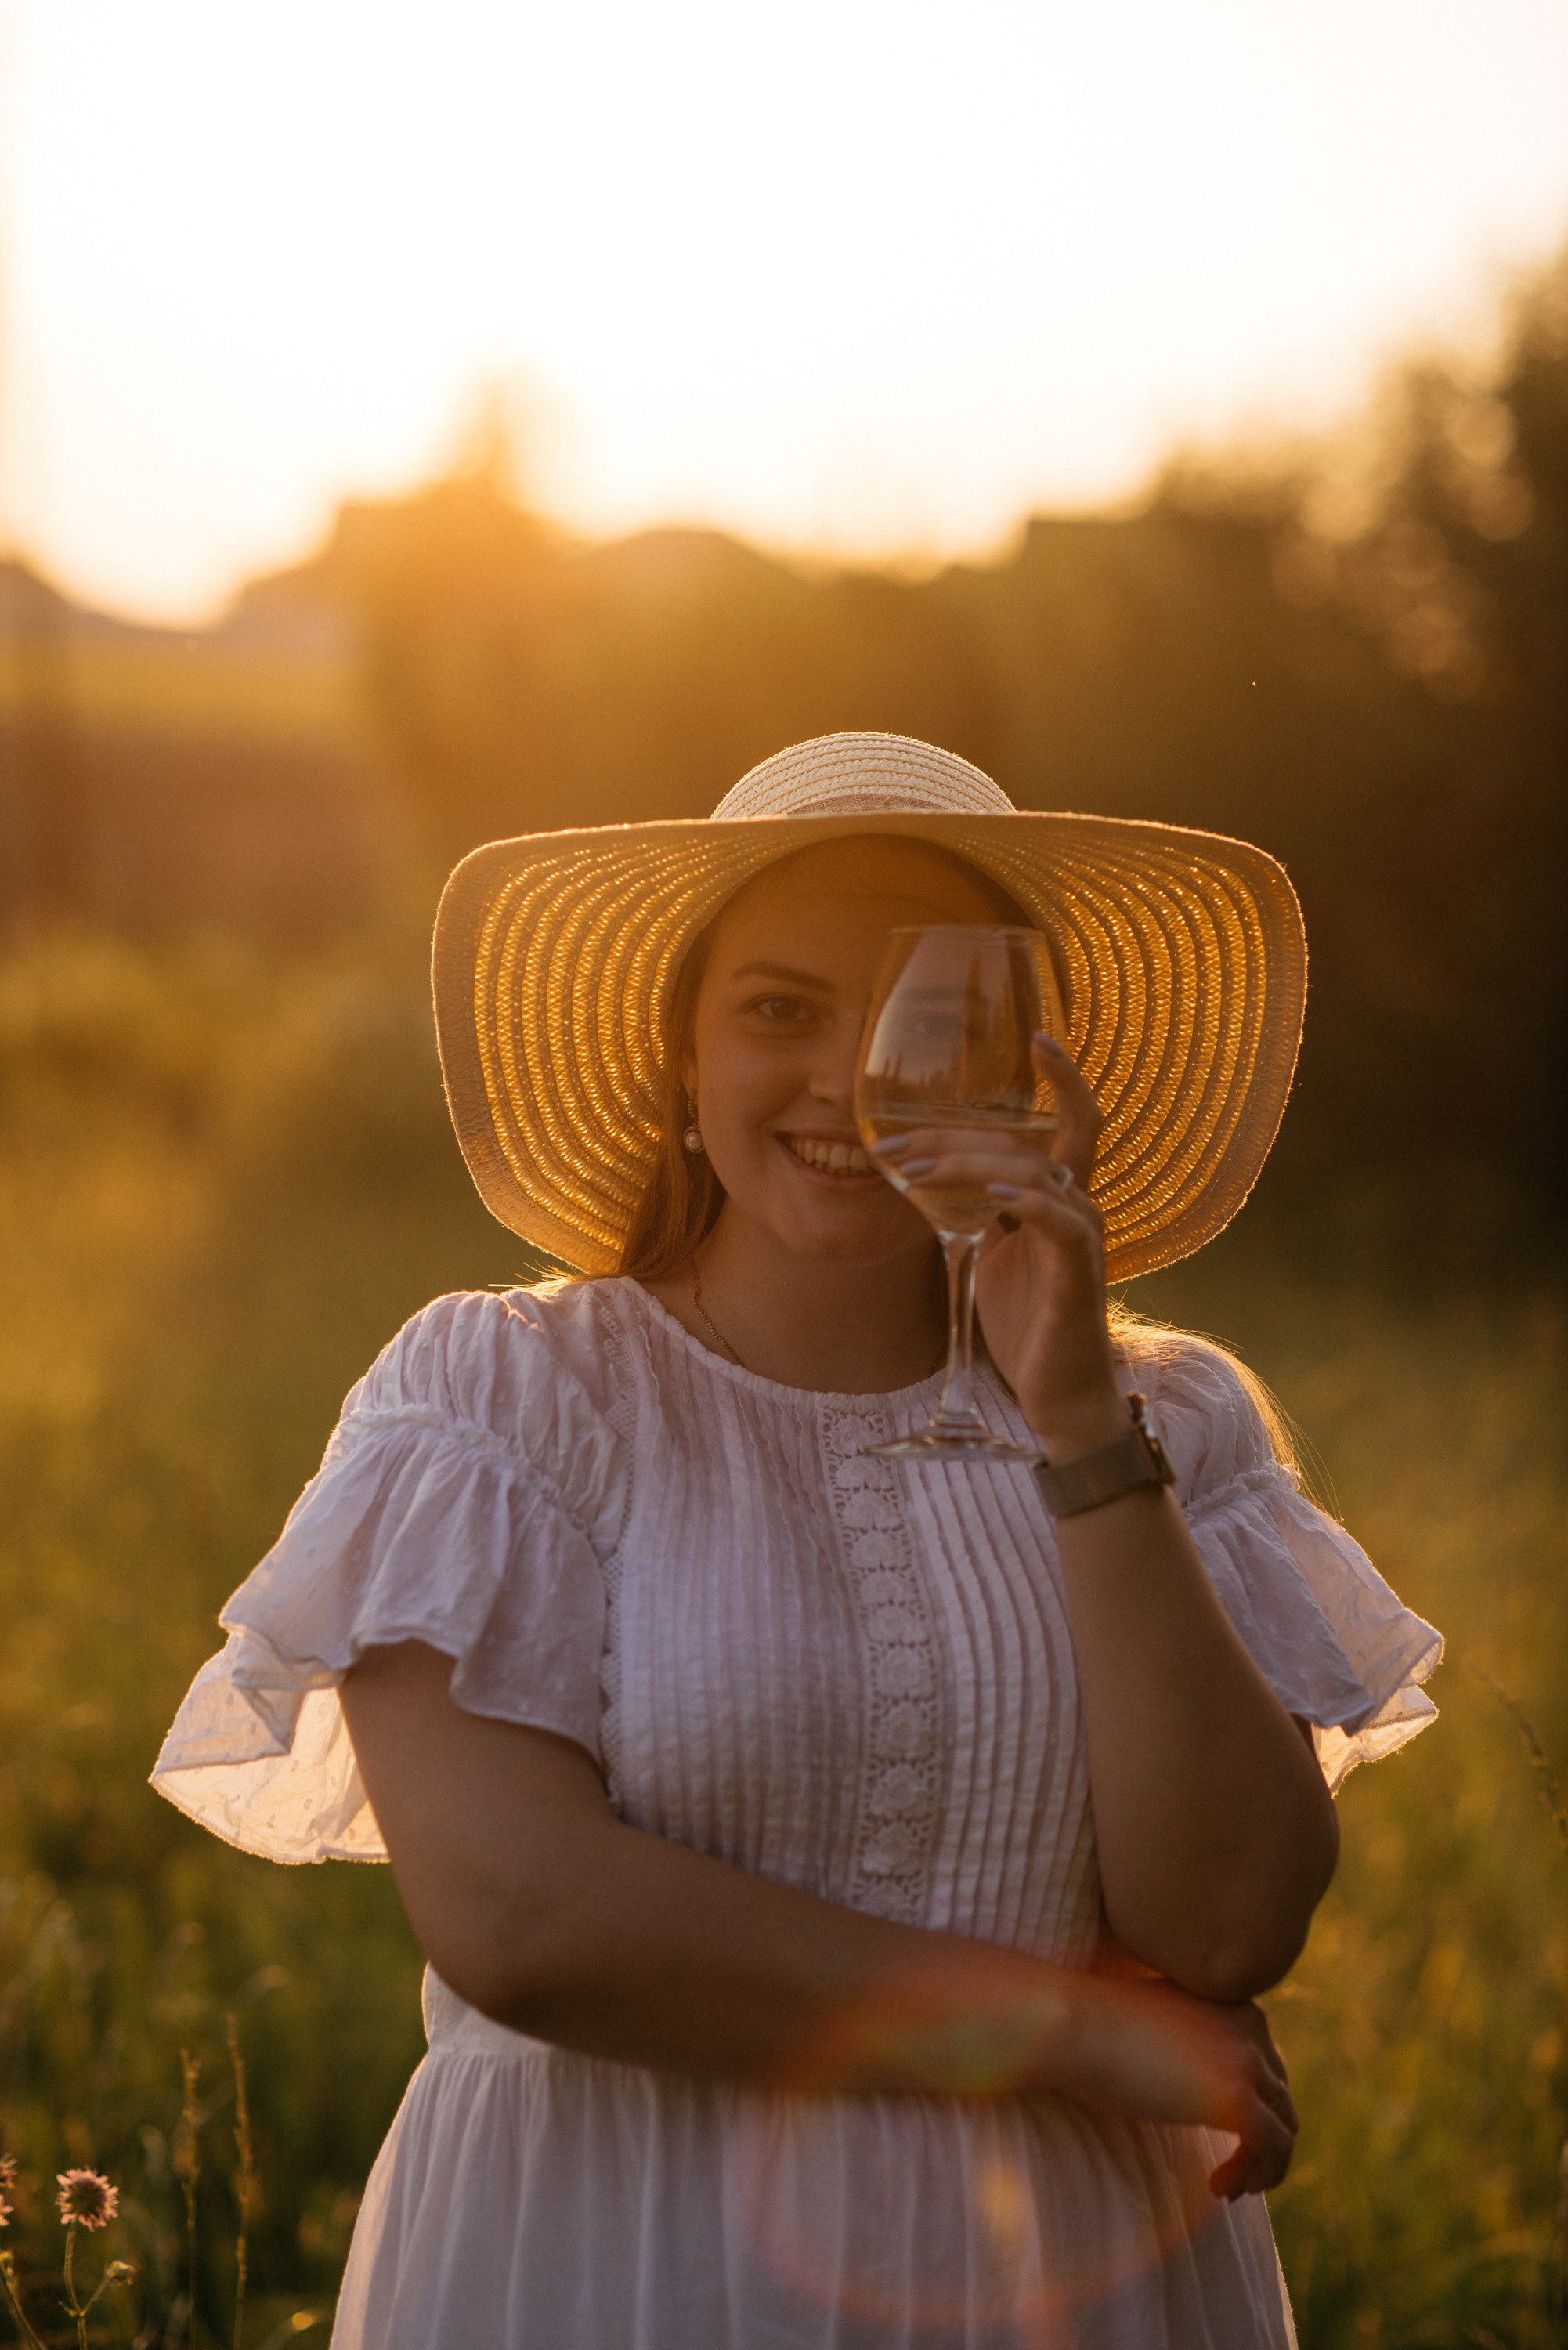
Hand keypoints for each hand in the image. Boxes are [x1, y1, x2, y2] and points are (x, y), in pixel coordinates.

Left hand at [873, 1036, 1121, 1453]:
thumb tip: (935, 1176)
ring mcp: (1081, 1239)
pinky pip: (1060, 1222)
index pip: (1072, 1121)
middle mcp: (1078, 1207)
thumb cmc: (1025, 1323)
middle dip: (951, 1137)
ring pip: (1033, 1172)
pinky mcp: (1078, 1275)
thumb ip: (976, 1211)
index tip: (1038, 1035)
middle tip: (890, 1145)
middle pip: (1023, 1144)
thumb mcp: (991, 1255)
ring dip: (968, 1164)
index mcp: (1058, 1199)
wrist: (1057, 1396)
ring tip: (912, 1170)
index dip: (1062, 1077)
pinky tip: (990, 1194)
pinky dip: (1024, 1200)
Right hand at [1070, 1976, 1298, 2199]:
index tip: (1225, 2141)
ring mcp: (1248, 2062)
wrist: (1072, 2025)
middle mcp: (1252, 2027)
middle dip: (1261, 2141)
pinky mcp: (1238, 2099)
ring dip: (1261, 2166)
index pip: (1268, 2067)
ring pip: (1284, 2128)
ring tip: (1225, 2187)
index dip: (1253, 2110)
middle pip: (1281, 2099)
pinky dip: (1254, 2176)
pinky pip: (1272, 2150)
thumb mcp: (1163, 2027)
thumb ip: (1193, 2045)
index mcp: (1234, 2003)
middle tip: (1229, 2173)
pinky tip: (1217, 2187)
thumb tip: (1198, 2089)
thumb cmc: (1097, 2027)